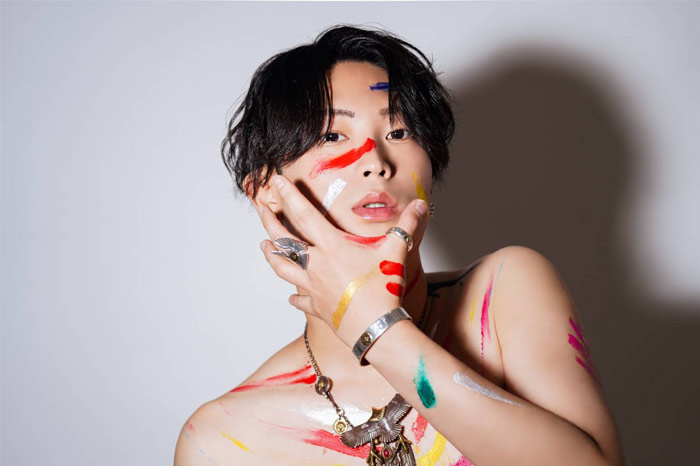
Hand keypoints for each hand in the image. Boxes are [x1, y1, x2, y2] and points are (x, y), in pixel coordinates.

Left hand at [258, 175, 427, 345]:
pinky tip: (291, 296)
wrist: (376, 329)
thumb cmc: (384, 290)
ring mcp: (313, 287)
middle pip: (284, 239)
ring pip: (283, 268)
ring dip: (271, 256)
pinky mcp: (316, 307)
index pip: (304, 214)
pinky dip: (294, 297)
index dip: (289, 196)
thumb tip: (421, 204)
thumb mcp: (397, 251)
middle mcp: (316, 265)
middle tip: (261, 208)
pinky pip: (300, 300)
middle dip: (270, 221)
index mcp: (332, 247)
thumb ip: (407, 225)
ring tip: (263, 246)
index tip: (277, 182)